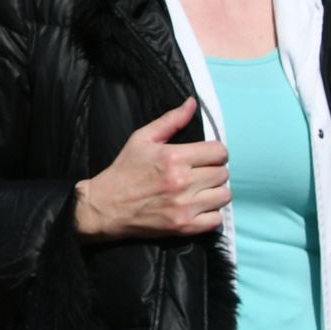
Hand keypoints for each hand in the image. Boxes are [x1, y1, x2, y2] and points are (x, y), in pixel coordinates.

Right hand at [73, 101, 228, 239]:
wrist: (106, 206)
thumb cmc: (124, 170)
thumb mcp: (142, 138)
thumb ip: (171, 120)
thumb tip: (192, 103)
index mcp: (174, 157)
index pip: (219, 152)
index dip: (215, 152)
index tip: (205, 156)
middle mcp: (182, 182)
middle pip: (223, 173)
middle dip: (214, 170)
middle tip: (200, 173)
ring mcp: (185, 207)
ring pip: (224, 196)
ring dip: (215, 192)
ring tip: (201, 190)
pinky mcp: (184, 227)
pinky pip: (217, 219)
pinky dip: (211, 214)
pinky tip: (198, 207)